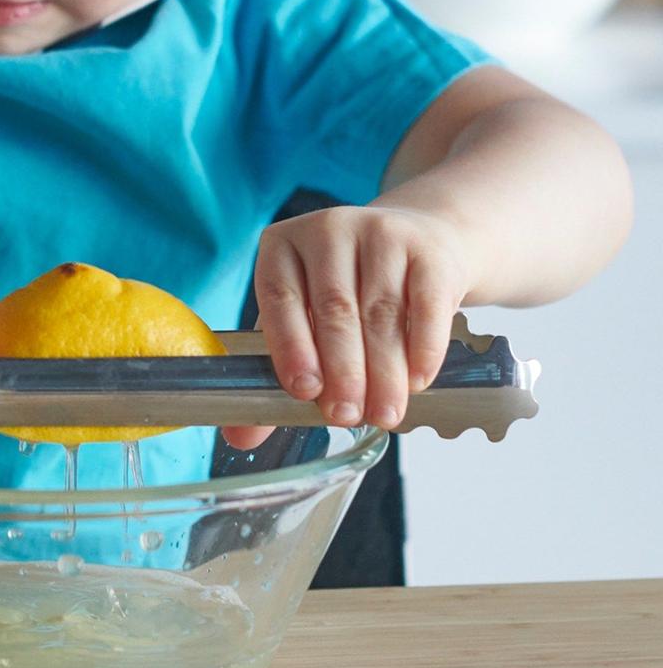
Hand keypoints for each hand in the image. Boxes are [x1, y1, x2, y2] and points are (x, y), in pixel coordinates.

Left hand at [221, 205, 470, 451]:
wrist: (419, 242)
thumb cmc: (349, 289)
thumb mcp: (304, 318)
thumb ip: (274, 372)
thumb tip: (240, 437)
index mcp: (282, 246)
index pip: (279, 297)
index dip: (290, 346)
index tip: (304, 392)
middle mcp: (327, 230)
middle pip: (334, 308)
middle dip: (341, 370)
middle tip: (345, 416)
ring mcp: (380, 233)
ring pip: (380, 312)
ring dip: (384, 371)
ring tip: (383, 413)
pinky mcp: (428, 250)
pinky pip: (426, 305)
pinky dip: (422, 348)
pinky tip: (418, 381)